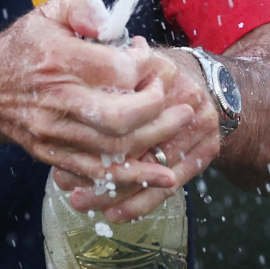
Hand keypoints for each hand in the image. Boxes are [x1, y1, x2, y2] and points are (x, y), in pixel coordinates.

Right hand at [0, 0, 198, 216]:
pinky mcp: (52, 153)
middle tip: (174, 95)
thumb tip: (112, 19)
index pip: (117, 69)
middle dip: (156, 107)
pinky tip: (163, 175)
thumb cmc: (24, 48)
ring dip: (155, 139)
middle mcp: (55, 98)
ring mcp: (53, 131)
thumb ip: (83, 6)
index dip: (144, 66)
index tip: (148, 59)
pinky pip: (98, 171)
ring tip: (180, 123)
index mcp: (57, 59)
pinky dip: (134, 176)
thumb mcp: (48, 13)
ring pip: (113, 147)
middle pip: (119, 116)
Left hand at [52, 43, 223, 214]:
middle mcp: (185, 98)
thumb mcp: (130, 54)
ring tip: (80, 201)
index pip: (126, 104)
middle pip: (137, 141)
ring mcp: (200, 127)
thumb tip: (81, 55)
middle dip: (98, 165)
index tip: (62, 143)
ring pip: (151, 169)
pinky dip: (141, 203)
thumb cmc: (151, 72)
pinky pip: (171, 185)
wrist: (207, 81)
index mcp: (161, 69)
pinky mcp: (207, 151)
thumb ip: (107, 56)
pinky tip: (113, 214)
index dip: (93, 126)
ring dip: (114, 191)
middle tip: (63, 181)